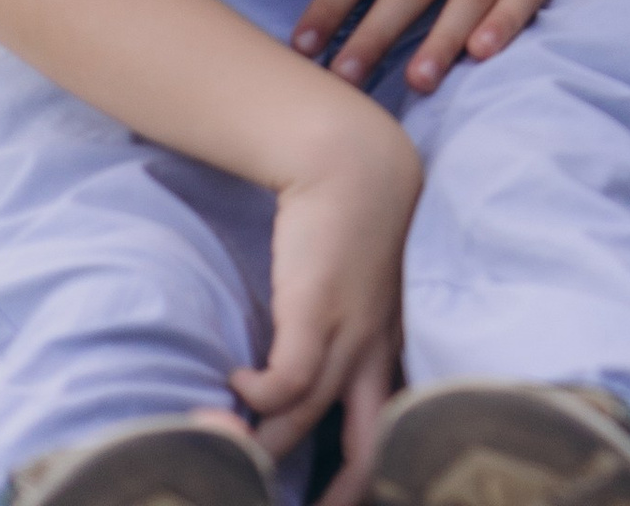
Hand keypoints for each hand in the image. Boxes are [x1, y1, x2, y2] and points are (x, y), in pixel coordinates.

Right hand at [228, 100, 420, 482]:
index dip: (373, 475)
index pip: (395, 432)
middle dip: (338, 496)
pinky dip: (257, 397)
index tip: (342, 500)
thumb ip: (348, 327)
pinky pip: (284, 383)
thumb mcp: (368, 284)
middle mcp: (378, 351)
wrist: (353, 158)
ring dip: (264, 447)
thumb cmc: (356, 219)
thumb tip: (309, 372)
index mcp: (393, 347)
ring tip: (234, 452)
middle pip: (368, 449)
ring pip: (306, 421)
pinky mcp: (315, 311)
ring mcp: (349, 333)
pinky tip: (236, 382)